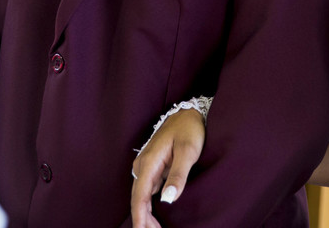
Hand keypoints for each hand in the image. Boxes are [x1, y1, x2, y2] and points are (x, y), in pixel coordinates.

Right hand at [130, 108, 204, 227]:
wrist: (189, 112)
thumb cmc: (189, 129)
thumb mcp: (188, 151)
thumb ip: (178, 175)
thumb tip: (167, 199)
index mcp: (149, 162)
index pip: (140, 196)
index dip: (140, 217)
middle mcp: (143, 165)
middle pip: (138, 199)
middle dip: (143, 220)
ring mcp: (146, 166)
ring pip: (142, 196)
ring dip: (146, 214)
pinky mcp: (152, 167)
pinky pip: (147, 190)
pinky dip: (149, 205)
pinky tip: (155, 216)